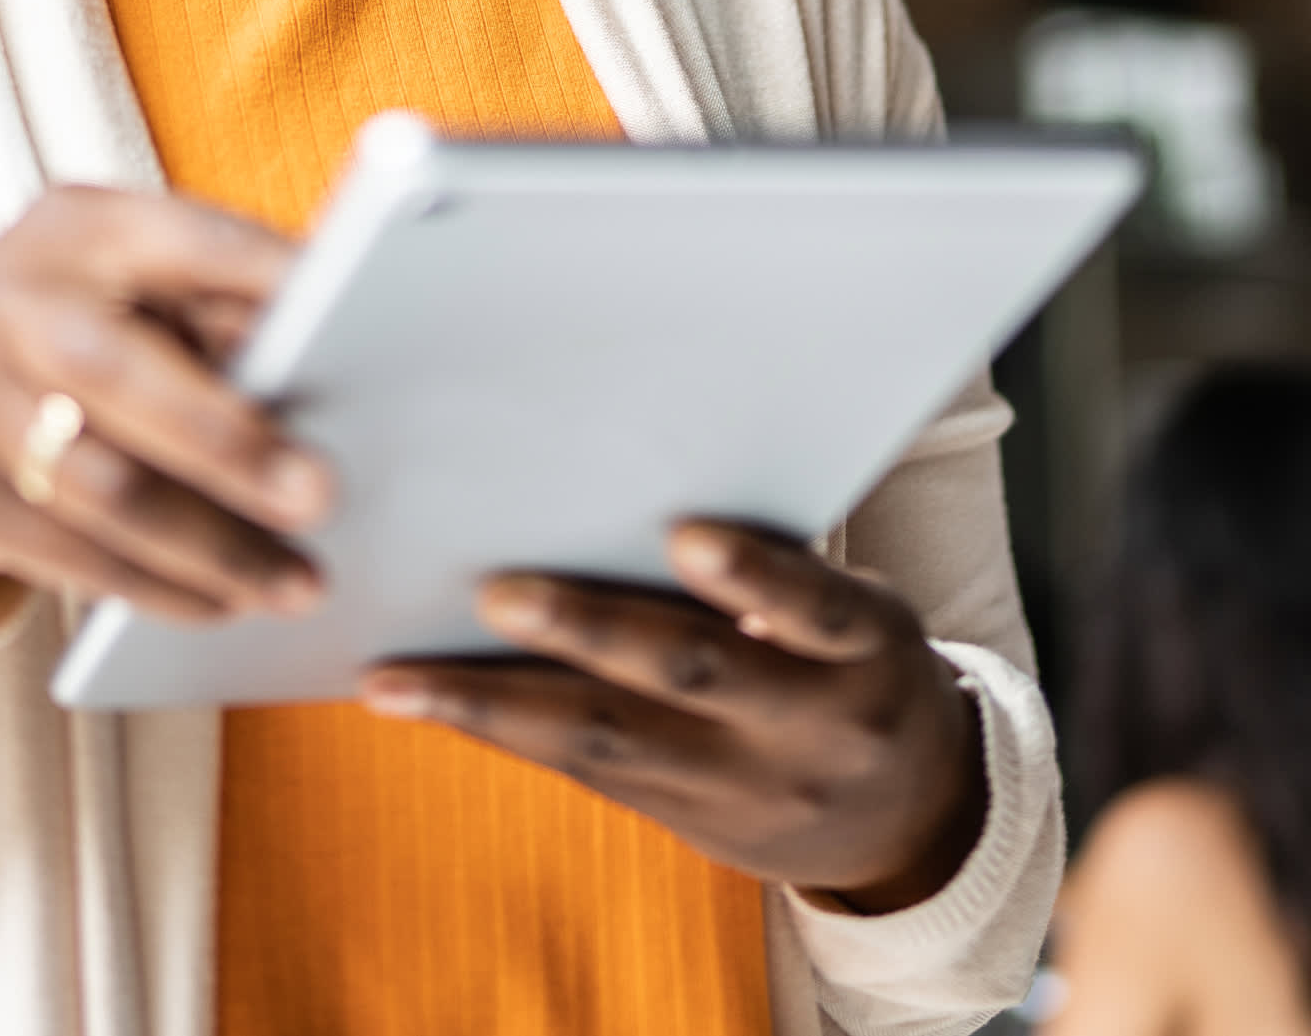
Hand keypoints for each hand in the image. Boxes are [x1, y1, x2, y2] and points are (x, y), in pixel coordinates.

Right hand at [0, 185, 333, 626]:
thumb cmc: (76, 332)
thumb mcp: (129, 281)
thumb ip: (219, 306)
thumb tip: (344, 367)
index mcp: (82, 227)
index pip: (188, 242)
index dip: (271, 283)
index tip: (360, 329)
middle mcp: (17, 303)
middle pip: (119, 375)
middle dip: (228, 442)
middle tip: (322, 496)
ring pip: (102, 489)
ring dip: (212, 546)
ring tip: (298, 583)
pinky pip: (74, 556)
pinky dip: (161, 588)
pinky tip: (226, 603)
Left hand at [360, 519, 988, 910]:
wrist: (910, 823)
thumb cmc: (860, 665)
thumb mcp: (862, 613)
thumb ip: (778, 567)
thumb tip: (635, 487)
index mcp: (867, 651)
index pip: (816, 609)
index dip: (755, 574)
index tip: (685, 533)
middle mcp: (811, 727)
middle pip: (694, 674)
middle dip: (589, 630)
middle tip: (495, 589)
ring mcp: (743, 787)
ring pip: (609, 743)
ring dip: (494, 703)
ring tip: (400, 681)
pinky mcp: (684, 821)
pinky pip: (583, 772)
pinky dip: (500, 730)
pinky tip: (426, 703)